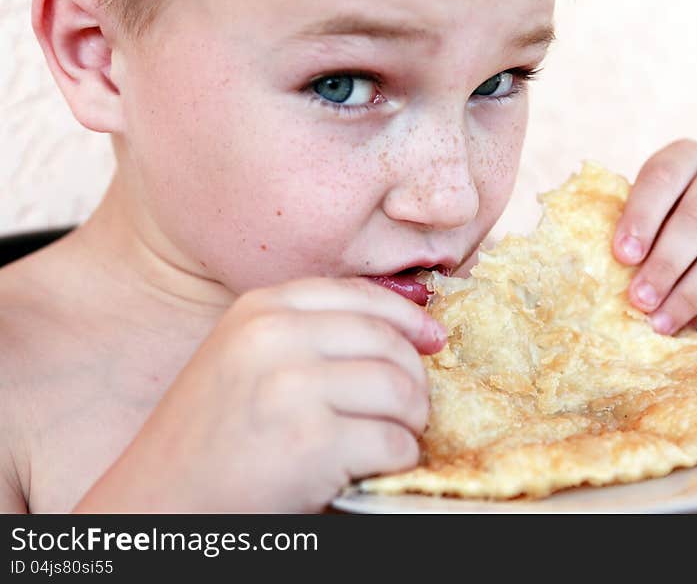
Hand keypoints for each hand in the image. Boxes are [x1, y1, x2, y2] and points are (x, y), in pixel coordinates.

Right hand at [75, 278, 444, 511]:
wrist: (160, 505)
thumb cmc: (209, 437)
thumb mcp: (245, 358)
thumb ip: (310, 334)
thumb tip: (411, 324)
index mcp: (260, 309)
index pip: (361, 295)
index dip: (407, 317)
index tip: (432, 338)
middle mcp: (274, 337)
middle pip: (389, 342)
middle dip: (414, 378)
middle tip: (410, 408)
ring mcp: (291, 388)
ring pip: (400, 390)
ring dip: (410, 421)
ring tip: (390, 439)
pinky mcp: (310, 442)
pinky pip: (393, 442)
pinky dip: (396, 460)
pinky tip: (369, 469)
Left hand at [613, 139, 696, 334]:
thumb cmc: (671, 222)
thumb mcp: (650, 213)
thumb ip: (633, 231)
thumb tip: (602, 269)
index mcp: (687, 156)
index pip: (663, 178)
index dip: (641, 217)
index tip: (622, 256)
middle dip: (666, 265)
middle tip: (640, 301)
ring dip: (692, 294)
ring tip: (662, 322)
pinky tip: (695, 321)